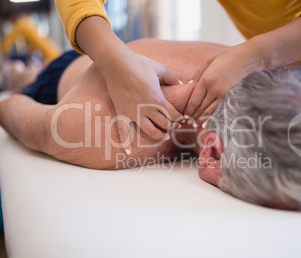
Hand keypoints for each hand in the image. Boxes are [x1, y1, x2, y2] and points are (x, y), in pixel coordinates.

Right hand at [75, 16, 181, 154]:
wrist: (115, 62)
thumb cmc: (139, 63)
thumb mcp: (161, 69)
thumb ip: (172, 78)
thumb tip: (182, 82)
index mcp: (157, 99)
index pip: (174, 116)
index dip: (181, 119)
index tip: (185, 119)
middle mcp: (146, 109)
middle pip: (164, 125)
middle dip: (172, 127)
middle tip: (176, 126)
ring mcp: (133, 112)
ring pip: (149, 131)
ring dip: (159, 135)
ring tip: (164, 135)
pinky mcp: (121, 112)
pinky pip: (122, 131)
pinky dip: (125, 143)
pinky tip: (128, 152)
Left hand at [184, 42, 258, 122]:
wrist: (247, 58)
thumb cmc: (227, 57)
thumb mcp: (209, 61)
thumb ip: (198, 74)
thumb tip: (189, 84)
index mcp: (206, 79)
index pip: (194, 101)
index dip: (188, 110)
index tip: (185, 115)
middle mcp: (214, 89)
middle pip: (200, 108)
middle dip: (193, 117)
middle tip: (188, 122)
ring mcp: (224, 94)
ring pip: (209, 111)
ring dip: (202, 119)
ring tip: (196, 124)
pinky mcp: (231, 97)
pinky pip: (219, 109)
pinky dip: (212, 117)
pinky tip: (208, 121)